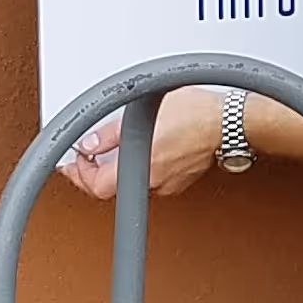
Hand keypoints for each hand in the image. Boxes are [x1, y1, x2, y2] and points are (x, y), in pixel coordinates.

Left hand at [57, 87, 221, 198]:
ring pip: (135, 180)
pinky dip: (144, 164)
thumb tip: (90, 144)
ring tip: (116, 147)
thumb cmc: (196, 115)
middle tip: (89, 155)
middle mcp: (155, 183)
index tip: (74, 163)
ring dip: (122, 166)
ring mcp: (170, 183)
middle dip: (98, 170)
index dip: (79, 175)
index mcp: (142, 170)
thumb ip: (110, 134)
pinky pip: (154, 175)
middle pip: (114, 186)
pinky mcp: (181, 178)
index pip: (97, 187)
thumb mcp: (139, 114)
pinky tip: (146, 147)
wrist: (228, 122)